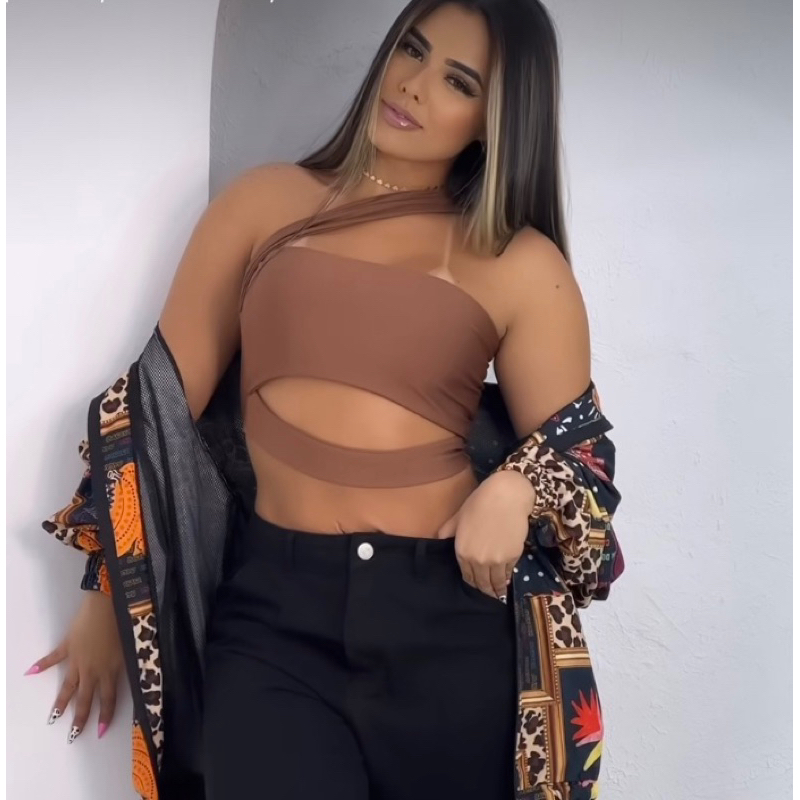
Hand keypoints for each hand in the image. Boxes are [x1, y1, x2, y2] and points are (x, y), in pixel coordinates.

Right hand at [25, 591, 123, 742]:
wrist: (107, 606)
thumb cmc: (125, 624)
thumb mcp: (132, 648)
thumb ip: (132, 664)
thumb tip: (139, 675)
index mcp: (110, 671)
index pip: (108, 700)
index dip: (105, 716)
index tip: (100, 732)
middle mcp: (92, 670)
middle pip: (85, 699)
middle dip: (79, 719)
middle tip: (73, 736)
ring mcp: (77, 659)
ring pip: (68, 686)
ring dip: (61, 703)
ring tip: (53, 718)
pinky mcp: (68, 646)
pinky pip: (53, 658)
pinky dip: (42, 665)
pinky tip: (31, 672)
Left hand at [436, 471, 534, 599]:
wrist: (505, 496)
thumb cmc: (479, 503)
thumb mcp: (458, 517)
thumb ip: (447, 531)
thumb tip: (438, 539)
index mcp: (462, 552)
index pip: (467, 576)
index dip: (472, 583)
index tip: (476, 588)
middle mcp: (477, 560)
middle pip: (481, 583)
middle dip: (485, 590)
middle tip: (488, 595)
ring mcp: (495, 561)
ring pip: (496, 582)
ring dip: (497, 589)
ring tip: (499, 594)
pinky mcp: (512, 557)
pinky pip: (508, 573)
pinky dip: (507, 578)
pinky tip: (507, 580)